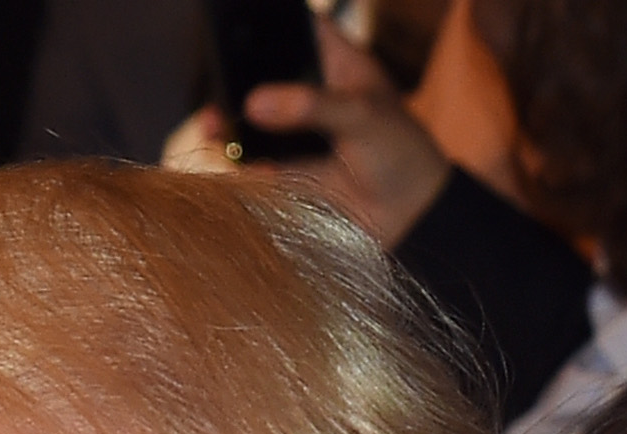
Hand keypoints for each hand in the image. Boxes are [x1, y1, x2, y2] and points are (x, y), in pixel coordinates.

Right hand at [169, 22, 452, 245]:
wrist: (412, 219)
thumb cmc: (401, 154)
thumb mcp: (362, 117)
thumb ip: (311, 107)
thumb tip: (253, 104)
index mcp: (336, 62)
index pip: (298, 28)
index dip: (271, 20)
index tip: (237, 21)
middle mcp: (313, 92)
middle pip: (265, 72)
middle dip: (237, 76)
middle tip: (215, 79)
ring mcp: (300, 132)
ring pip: (255, 118)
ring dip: (231, 121)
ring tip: (213, 125)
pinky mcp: (292, 170)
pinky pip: (257, 160)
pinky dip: (242, 161)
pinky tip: (236, 161)